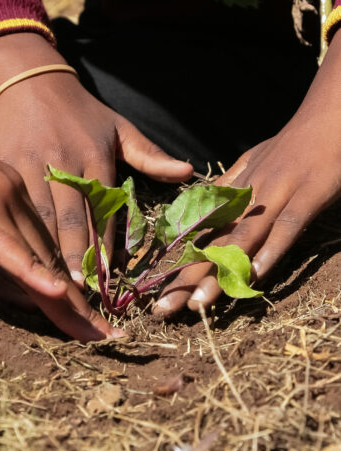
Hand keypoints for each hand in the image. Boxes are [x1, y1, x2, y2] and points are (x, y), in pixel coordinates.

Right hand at [0, 34, 192, 285]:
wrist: (30, 82)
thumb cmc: (81, 110)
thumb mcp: (119, 127)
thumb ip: (150, 154)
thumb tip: (187, 172)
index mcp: (94, 157)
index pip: (102, 210)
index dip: (104, 245)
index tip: (107, 275)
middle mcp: (64, 164)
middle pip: (71, 220)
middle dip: (76, 257)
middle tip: (81, 291)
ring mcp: (32, 167)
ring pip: (42, 218)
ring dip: (49, 252)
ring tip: (55, 284)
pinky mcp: (7, 169)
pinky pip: (17, 207)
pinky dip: (23, 233)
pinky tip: (26, 256)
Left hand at [154, 30, 340, 314]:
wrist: (326, 116)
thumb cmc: (285, 147)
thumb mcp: (248, 165)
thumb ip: (226, 190)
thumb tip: (201, 206)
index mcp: (231, 195)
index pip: (196, 234)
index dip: (173, 261)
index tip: (151, 287)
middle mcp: (246, 200)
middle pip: (211, 245)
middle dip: (185, 278)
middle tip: (161, 310)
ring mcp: (275, 198)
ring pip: (242, 241)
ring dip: (219, 274)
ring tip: (197, 305)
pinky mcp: (306, 197)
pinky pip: (286, 228)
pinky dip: (272, 252)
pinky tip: (254, 276)